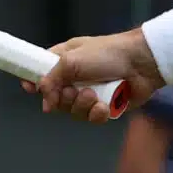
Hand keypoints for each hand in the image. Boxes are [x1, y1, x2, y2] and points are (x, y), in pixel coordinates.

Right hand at [26, 29, 162, 123]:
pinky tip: (104, 106)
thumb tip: (45, 102)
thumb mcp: (71, 60)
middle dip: (63, 98)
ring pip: (73, 111)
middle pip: (56, 99)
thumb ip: (51, 79)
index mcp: (64, 61)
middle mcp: (75, 78)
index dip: (36, 84)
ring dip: (81, 106)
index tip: (30, 89)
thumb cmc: (107, 54)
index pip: (42, 75)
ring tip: (93, 95)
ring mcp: (90, 93)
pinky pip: (92, 118)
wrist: (142, 63)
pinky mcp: (105, 106)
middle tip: (74, 91)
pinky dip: (96, 114)